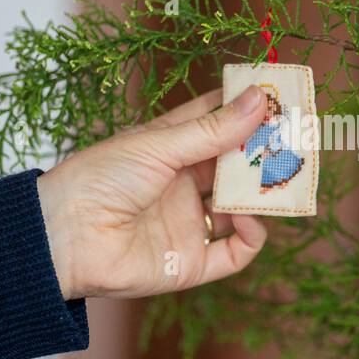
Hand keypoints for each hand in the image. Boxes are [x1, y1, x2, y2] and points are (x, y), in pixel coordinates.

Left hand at [34, 85, 268, 299]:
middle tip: (294, 140)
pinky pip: (235, 251)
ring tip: (279, 177)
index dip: (248, 110)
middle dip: (265, 153)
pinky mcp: (190, 261)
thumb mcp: (160, 145)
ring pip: (242, 206)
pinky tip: (248, 217)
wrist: (63, 237)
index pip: (218, 122)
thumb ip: (214, 129)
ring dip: (262, 193)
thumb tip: (259, 98)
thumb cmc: (99, 179)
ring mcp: (188, 223)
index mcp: (170, 149)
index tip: (279, 97)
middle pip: (236, 165)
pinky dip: (251, 235)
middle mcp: (182, 185)